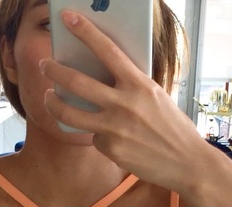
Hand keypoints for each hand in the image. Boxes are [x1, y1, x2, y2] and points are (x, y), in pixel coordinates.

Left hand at [40, 11, 217, 193]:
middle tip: (44, 64)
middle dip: (54, 70)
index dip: (85, 31)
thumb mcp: (156, 98)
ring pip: (71, 114)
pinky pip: (95, 137)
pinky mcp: (111, 149)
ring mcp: (115, 128)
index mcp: (140, 85)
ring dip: (53, 104)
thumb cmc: (174, 128)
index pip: (107, 51)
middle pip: (77, 83)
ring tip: (48, 98)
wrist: (187, 163)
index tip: (67, 17)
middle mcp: (124, 104)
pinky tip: (116, 140)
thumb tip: (103, 79)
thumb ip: (131, 88)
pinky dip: (100, 136)